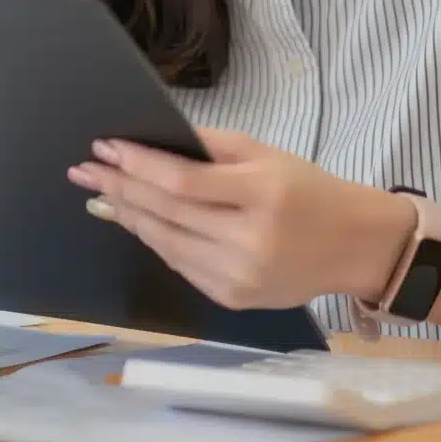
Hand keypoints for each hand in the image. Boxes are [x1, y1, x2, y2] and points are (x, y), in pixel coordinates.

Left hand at [67, 128, 415, 311]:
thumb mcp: (267, 154)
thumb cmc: (308, 191)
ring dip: (128, 216)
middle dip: (119, 188)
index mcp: (262, 195)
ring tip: (100, 194)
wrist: (356, 246)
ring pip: (166, 243)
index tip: (103, 148)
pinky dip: (154, 241)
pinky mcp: (234, 298)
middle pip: (167, 212)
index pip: (182, 181)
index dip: (137, 165)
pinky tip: (135, 221)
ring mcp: (240, 275)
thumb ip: (209, 147)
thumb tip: (151, 143)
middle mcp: (250, 240)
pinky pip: (180, 265)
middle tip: (84, 170)